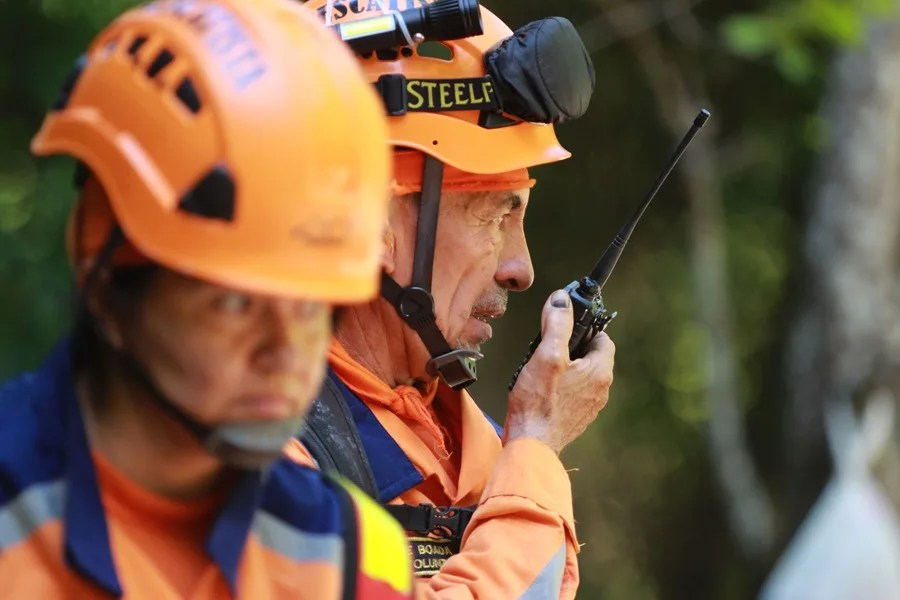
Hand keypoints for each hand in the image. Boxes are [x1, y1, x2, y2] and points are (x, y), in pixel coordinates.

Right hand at [503, 289, 615, 453]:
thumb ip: (557, 324)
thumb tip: (561, 299)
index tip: (566, 326)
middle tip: (548, 348)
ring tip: (542, 369)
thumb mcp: (546, 355)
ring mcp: (589, 406)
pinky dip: (561, 387)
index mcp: (599, 372)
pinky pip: (573, 393)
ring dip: (566, 368)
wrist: (531, 444)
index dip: (585, 328)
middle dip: (572, 348)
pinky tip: (542, 390)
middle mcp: (600, 390)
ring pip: (582, 376)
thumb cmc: (538, 402)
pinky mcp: (576, 418)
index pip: (603, 338)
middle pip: (591, 357)